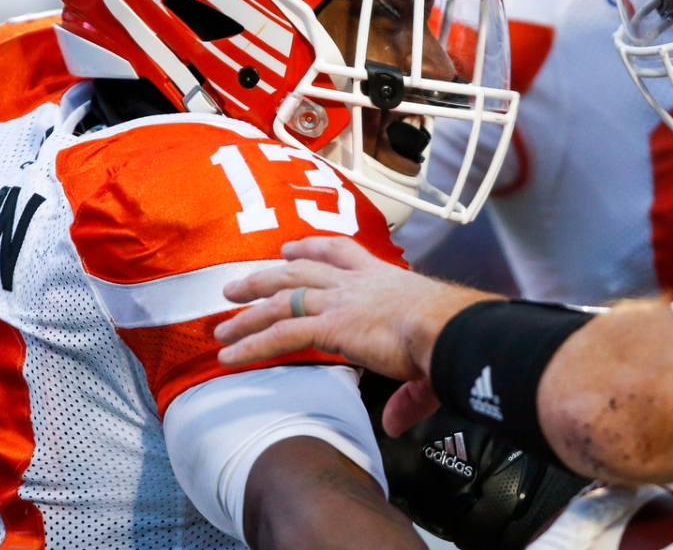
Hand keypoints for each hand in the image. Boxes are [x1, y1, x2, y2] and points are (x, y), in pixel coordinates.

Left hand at [215, 236, 497, 432]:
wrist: (450, 329)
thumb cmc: (451, 335)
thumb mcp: (428, 356)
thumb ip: (408, 396)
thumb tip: (396, 424)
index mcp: (383, 278)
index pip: (341, 252)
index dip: (311, 248)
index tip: (290, 248)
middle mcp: (357, 283)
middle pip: (300, 271)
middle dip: (265, 276)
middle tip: (237, 284)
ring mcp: (340, 301)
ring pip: (282, 299)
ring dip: (248, 312)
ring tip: (221, 324)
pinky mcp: (330, 325)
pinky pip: (281, 333)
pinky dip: (252, 344)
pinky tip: (230, 355)